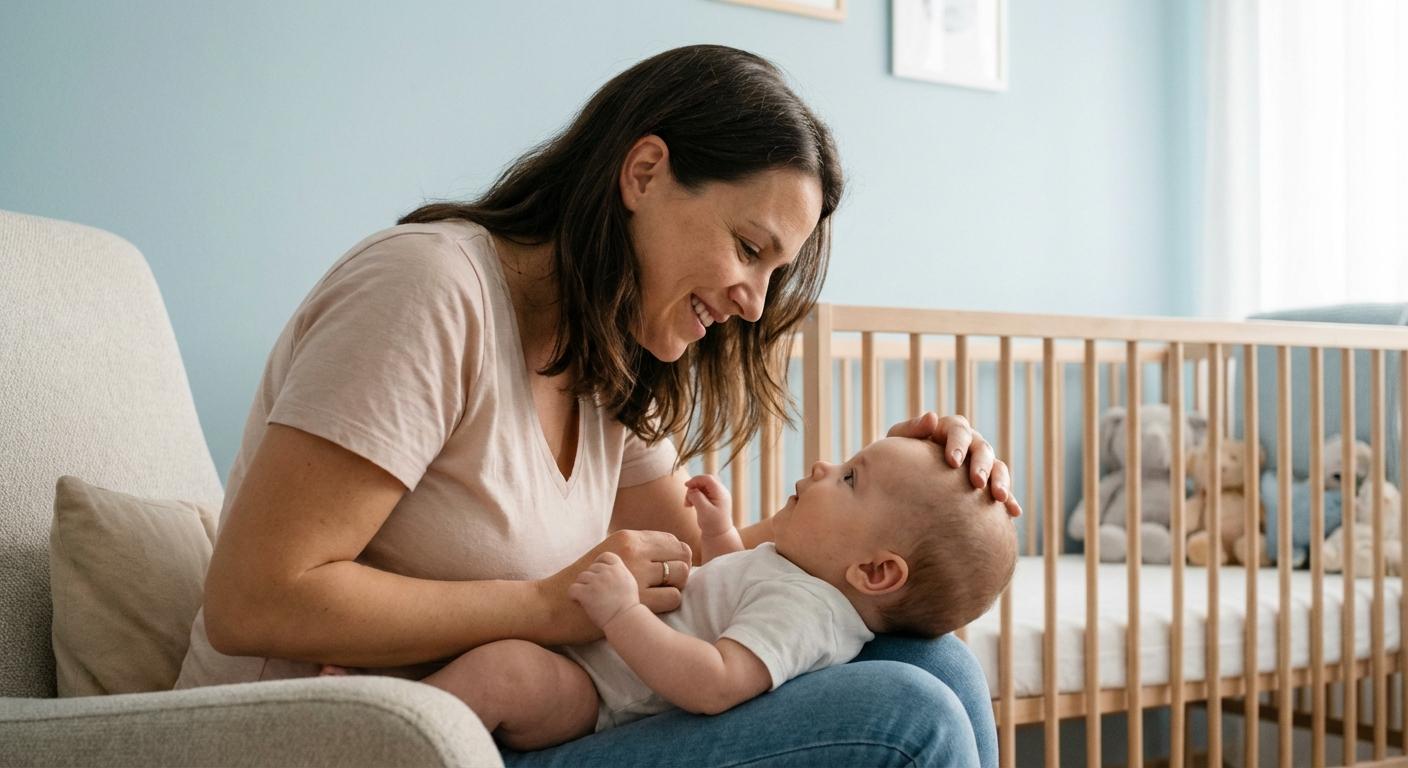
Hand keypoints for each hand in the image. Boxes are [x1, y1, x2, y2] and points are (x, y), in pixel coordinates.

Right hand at [534, 529, 692, 644]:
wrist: (553, 604)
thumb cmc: (580, 582)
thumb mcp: (607, 554)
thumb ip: (634, 551)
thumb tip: (668, 553)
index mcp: (628, 538)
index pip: (672, 541)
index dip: (676, 556)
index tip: (668, 569)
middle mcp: (635, 551)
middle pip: (682, 556)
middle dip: (680, 571)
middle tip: (668, 584)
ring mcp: (637, 575)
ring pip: (681, 576)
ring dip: (676, 587)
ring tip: (661, 595)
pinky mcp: (636, 600)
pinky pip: (673, 598)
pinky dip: (669, 603)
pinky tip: (654, 607)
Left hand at [568, 553, 641, 628]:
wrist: (625, 620)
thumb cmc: (628, 606)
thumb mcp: (629, 583)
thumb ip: (620, 572)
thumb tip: (611, 568)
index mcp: (619, 568)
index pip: (605, 556)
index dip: (599, 563)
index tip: (597, 573)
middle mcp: (607, 572)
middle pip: (591, 568)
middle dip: (591, 579)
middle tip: (594, 593)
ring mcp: (596, 581)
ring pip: (580, 577)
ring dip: (582, 587)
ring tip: (588, 599)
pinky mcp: (586, 593)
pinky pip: (572, 589)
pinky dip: (573, 596)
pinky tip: (579, 602)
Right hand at [684, 474, 733, 536]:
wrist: (719, 535)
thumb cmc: (713, 524)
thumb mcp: (703, 510)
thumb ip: (697, 497)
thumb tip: (691, 489)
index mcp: (721, 493)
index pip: (707, 479)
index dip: (695, 480)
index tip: (686, 486)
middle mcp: (721, 492)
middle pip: (704, 482)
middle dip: (693, 488)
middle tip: (687, 500)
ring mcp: (718, 496)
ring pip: (702, 487)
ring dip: (693, 493)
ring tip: (688, 505)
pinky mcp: (714, 500)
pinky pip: (703, 493)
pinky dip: (695, 497)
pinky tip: (691, 505)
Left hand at [888, 411, 1021, 518]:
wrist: (899, 485)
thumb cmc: (895, 461)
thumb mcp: (897, 444)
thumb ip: (911, 430)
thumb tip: (932, 416)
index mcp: (946, 431)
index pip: (958, 429)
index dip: (958, 443)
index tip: (952, 462)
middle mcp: (967, 444)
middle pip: (981, 448)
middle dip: (981, 465)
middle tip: (976, 482)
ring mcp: (979, 464)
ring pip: (997, 467)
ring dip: (1000, 480)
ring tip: (999, 498)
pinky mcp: (986, 486)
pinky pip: (1001, 491)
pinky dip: (1009, 500)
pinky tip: (1014, 513)